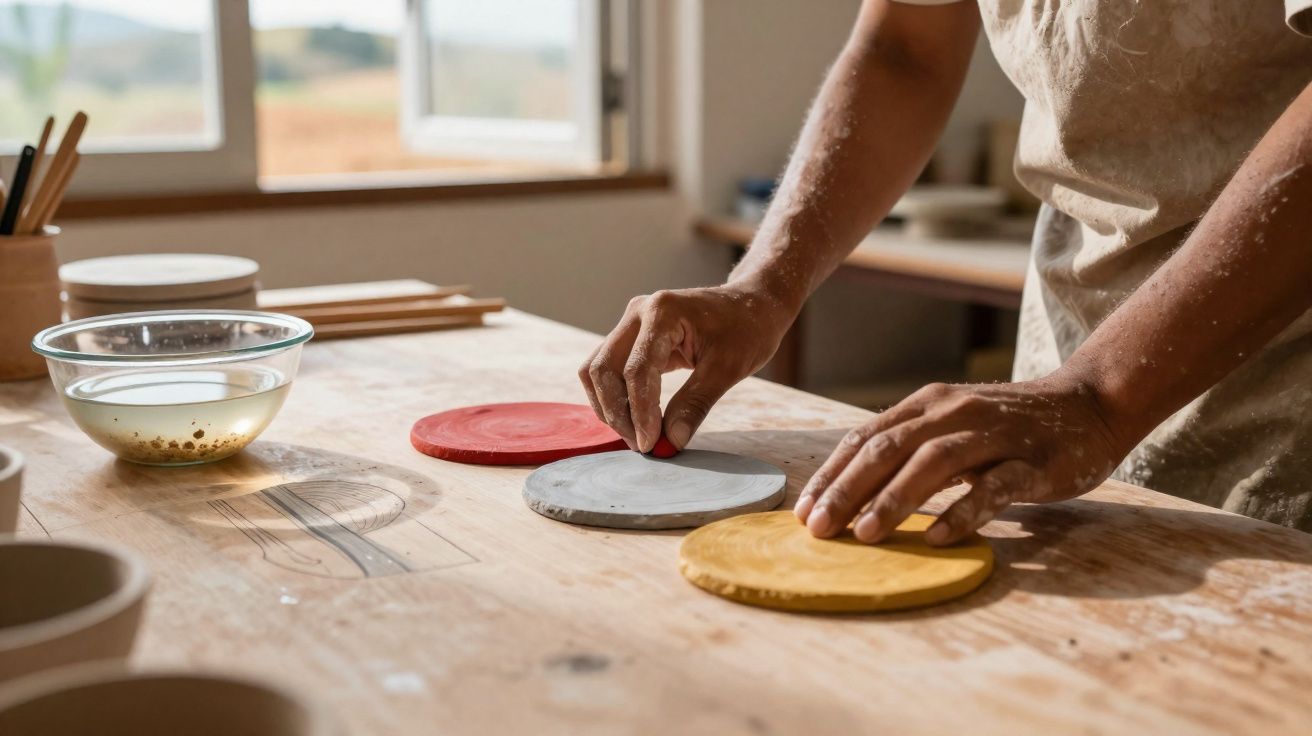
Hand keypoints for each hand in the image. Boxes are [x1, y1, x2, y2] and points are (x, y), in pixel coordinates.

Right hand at [580, 285, 793, 451]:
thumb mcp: (729, 368)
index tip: (651, 444)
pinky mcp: (633, 337)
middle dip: (617, 412)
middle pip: (603, 368)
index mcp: (663, 312)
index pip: (637, 369)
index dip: (640, 411)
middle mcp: (639, 312)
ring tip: (637, 436)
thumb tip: (671, 441)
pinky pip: (610, 370)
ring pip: (598, 370)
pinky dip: (617, 397)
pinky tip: (636, 421)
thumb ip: (696, 403)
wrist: (752, 305)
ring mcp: (632, 323)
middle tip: (642, 446)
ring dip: (610, 407)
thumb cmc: (747, 329)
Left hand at [794, 374, 1131, 545]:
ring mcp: (994, 434)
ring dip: (894, 499)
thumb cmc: (1009, 425)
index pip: (867, 437)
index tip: (803, 511)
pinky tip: (935, 536)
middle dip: (848, 489)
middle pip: (889, 448)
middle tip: (820, 528)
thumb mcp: (951, 426)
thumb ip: (909, 448)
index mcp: (927, 404)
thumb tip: (852, 490)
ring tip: (865, 534)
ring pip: (934, 463)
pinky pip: (994, 487)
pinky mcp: (1032, 461)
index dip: (832, 474)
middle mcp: (954, 412)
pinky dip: (962, 511)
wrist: (1090, 403)